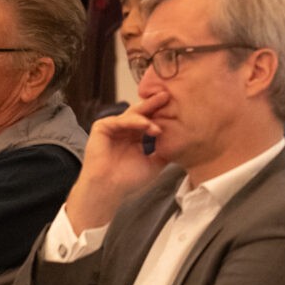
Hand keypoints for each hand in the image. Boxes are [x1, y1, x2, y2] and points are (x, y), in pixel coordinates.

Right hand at [63, 92, 168, 231]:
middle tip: (168, 95)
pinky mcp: (102, 127)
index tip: (177, 108)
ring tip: (162, 112)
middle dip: (155, 104)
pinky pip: (120, 120)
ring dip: (148, 114)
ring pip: (132, 115)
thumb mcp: (154, 164)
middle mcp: (124, 130)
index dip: (161, 115)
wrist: (109, 189)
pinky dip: (134, 122)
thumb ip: (165, 152)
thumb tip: (183, 144)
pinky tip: (147, 125)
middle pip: (142, 114)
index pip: (150, 122)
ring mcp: (113, 128)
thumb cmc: (129, 180)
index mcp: (135, 138)